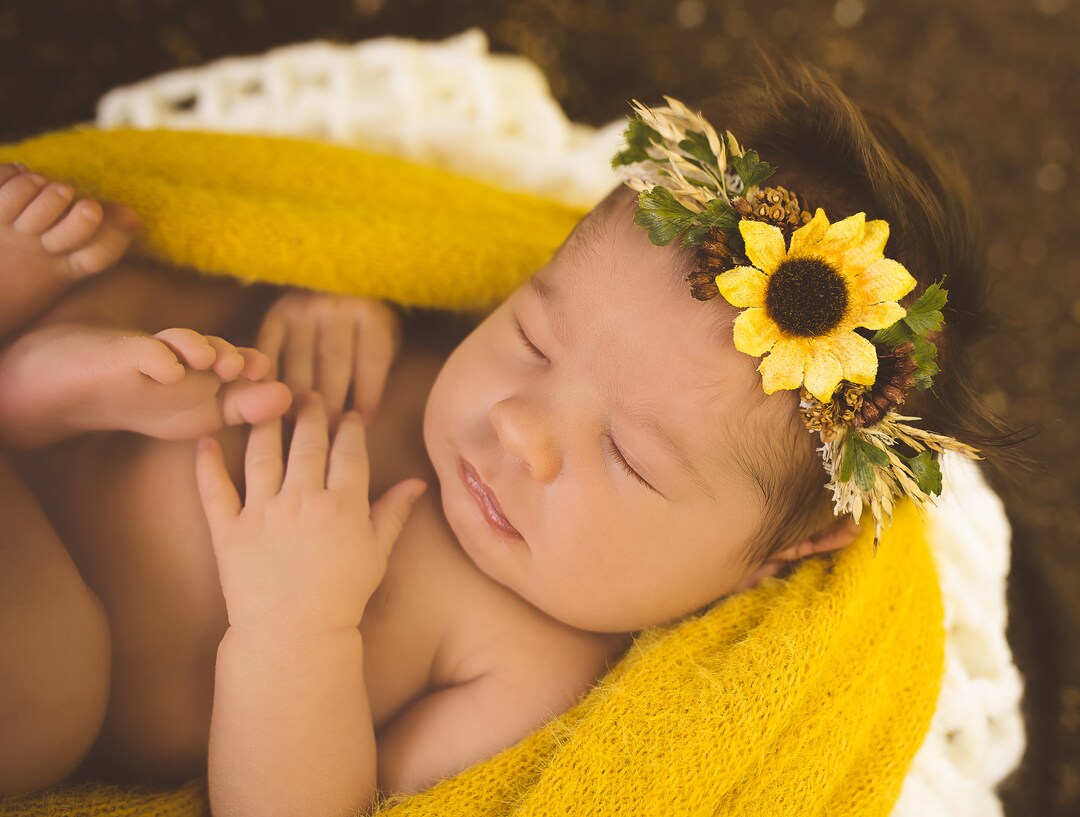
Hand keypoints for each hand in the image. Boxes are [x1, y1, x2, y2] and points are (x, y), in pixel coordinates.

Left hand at [195, 393, 425, 633]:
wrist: (294, 635)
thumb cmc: (343, 597)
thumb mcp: (376, 553)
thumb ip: (393, 513)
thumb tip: (417, 482)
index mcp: (342, 504)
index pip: (348, 452)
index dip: (350, 429)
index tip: (349, 414)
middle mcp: (302, 500)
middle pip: (307, 444)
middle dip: (310, 414)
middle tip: (308, 394)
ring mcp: (263, 512)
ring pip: (262, 455)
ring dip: (265, 424)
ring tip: (265, 404)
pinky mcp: (229, 530)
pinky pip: (214, 490)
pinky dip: (206, 464)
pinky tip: (203, 441)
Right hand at [256, 291, 400, 427]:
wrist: (339, 284)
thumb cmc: (366, 327)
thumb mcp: (384, 338)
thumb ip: (374, 369)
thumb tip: (359, 421)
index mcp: (371, 313)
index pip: (371, 358)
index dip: (368, 394)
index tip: (362, 424)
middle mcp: (337, 306)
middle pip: (334, 361)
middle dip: (331, 402)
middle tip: (327, 431)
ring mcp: (305, 308)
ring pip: (300, 358)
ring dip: (298, 395)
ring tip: (299, 424)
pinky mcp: (278, 313)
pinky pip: (270, 347)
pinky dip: (270, 376)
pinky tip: (270, 399)